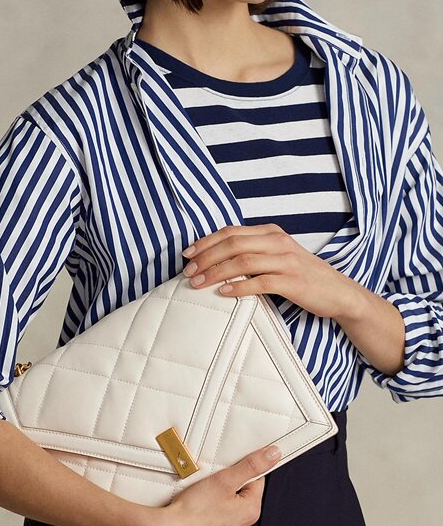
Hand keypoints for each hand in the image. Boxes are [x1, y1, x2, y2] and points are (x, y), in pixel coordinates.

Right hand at [127, 443, 281, 525]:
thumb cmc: (195, 508)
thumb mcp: (225, 479)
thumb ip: (252, 465)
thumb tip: (274, 454)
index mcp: (251, 511)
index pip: (256, 479)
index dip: (240, 469)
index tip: (226, 468)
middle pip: (242, 493)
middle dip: (228, 483)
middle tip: (212, 480)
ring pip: (228, 505)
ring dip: (218, 496)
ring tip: (202, 493)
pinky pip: (216, 517)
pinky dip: (209, 510)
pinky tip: (197, 506)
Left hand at [181, 224, 362, 320]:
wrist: (339, 292)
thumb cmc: (302, 275)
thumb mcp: (277, 255)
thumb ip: (252, 252)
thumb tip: (215, 259)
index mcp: (271, 232)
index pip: (231, 231)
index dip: (206, 242)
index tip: (187, 254)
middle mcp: (278, 242)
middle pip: (233, 243)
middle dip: (206, 257)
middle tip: (187, 272)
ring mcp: (286, 261)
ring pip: (243, 261)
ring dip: (216, 272)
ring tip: (198, 283)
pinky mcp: (292, 282)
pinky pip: (260, 282)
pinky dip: (239, 287)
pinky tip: (223, 293)